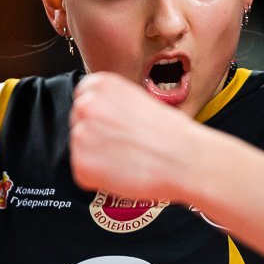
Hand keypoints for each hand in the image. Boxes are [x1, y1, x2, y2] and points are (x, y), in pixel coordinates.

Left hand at [69, 72, 198, 204]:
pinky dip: (99, 179)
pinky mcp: (81, 165)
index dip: (100, 117)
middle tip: (124, 147)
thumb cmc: (171, 133)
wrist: (184, 159)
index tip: (114, 127)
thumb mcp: (139, 100)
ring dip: (98, 159)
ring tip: (128, 160)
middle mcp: (85, 105)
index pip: (83, 99)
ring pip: (81, 151)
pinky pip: (84, 175)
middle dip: (96, 137)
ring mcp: (80, 135)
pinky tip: (123, 173)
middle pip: (79, 125)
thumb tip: (102, 120)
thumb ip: (113, 106)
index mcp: (99, 84)